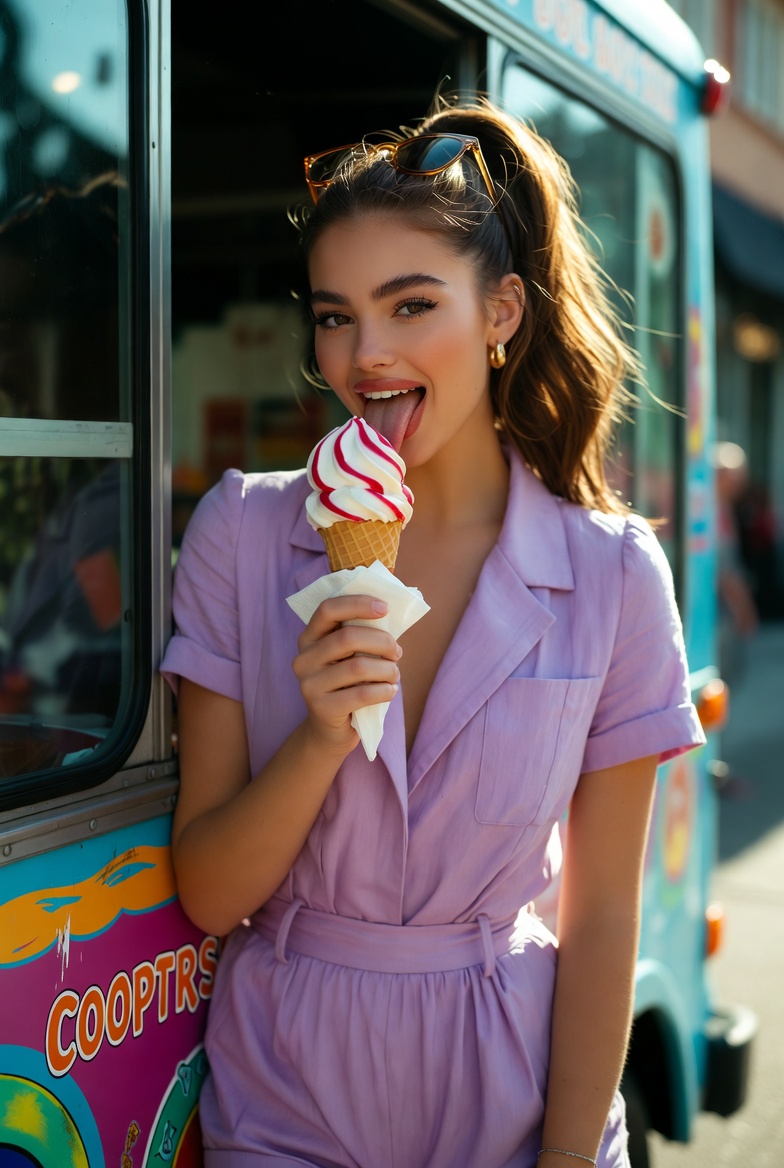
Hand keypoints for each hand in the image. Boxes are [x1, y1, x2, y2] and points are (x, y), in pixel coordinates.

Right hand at [292, 594, 400, 751]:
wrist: (331, 730)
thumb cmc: (348, 685)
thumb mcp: (349, 656)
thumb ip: (360, 635)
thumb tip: (390, 614)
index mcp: (309, 638)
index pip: (328, 609)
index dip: (358, 604)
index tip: (385, 608)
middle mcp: (303, 659)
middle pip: (348, 637)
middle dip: (382, 641)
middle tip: (397, 652)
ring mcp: (309, 684)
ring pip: (358, 666)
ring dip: (387, 669)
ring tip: (394, 675)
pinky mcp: (321, 708)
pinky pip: (362, 694)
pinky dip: (384, 690)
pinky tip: (390, 691)